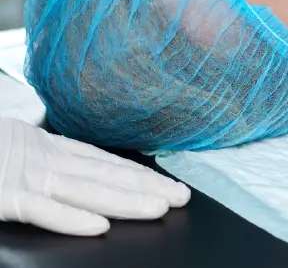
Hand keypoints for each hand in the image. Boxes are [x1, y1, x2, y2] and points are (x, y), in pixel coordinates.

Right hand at [0, 117, 189, 235]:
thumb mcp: (17, 148)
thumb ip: (45, 160)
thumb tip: (78, 175)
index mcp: (46, 149)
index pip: (101, 163)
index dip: (135, 173)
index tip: (164, 182)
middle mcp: (44, 160)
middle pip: (105, 176)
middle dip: (146, 188)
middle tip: (182, 197)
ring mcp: (24, 177)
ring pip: (85, 190)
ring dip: (125, 201)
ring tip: (159, 208)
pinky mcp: (2, 196)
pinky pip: (39, 209)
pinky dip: (69, 217)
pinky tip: (99, 226)